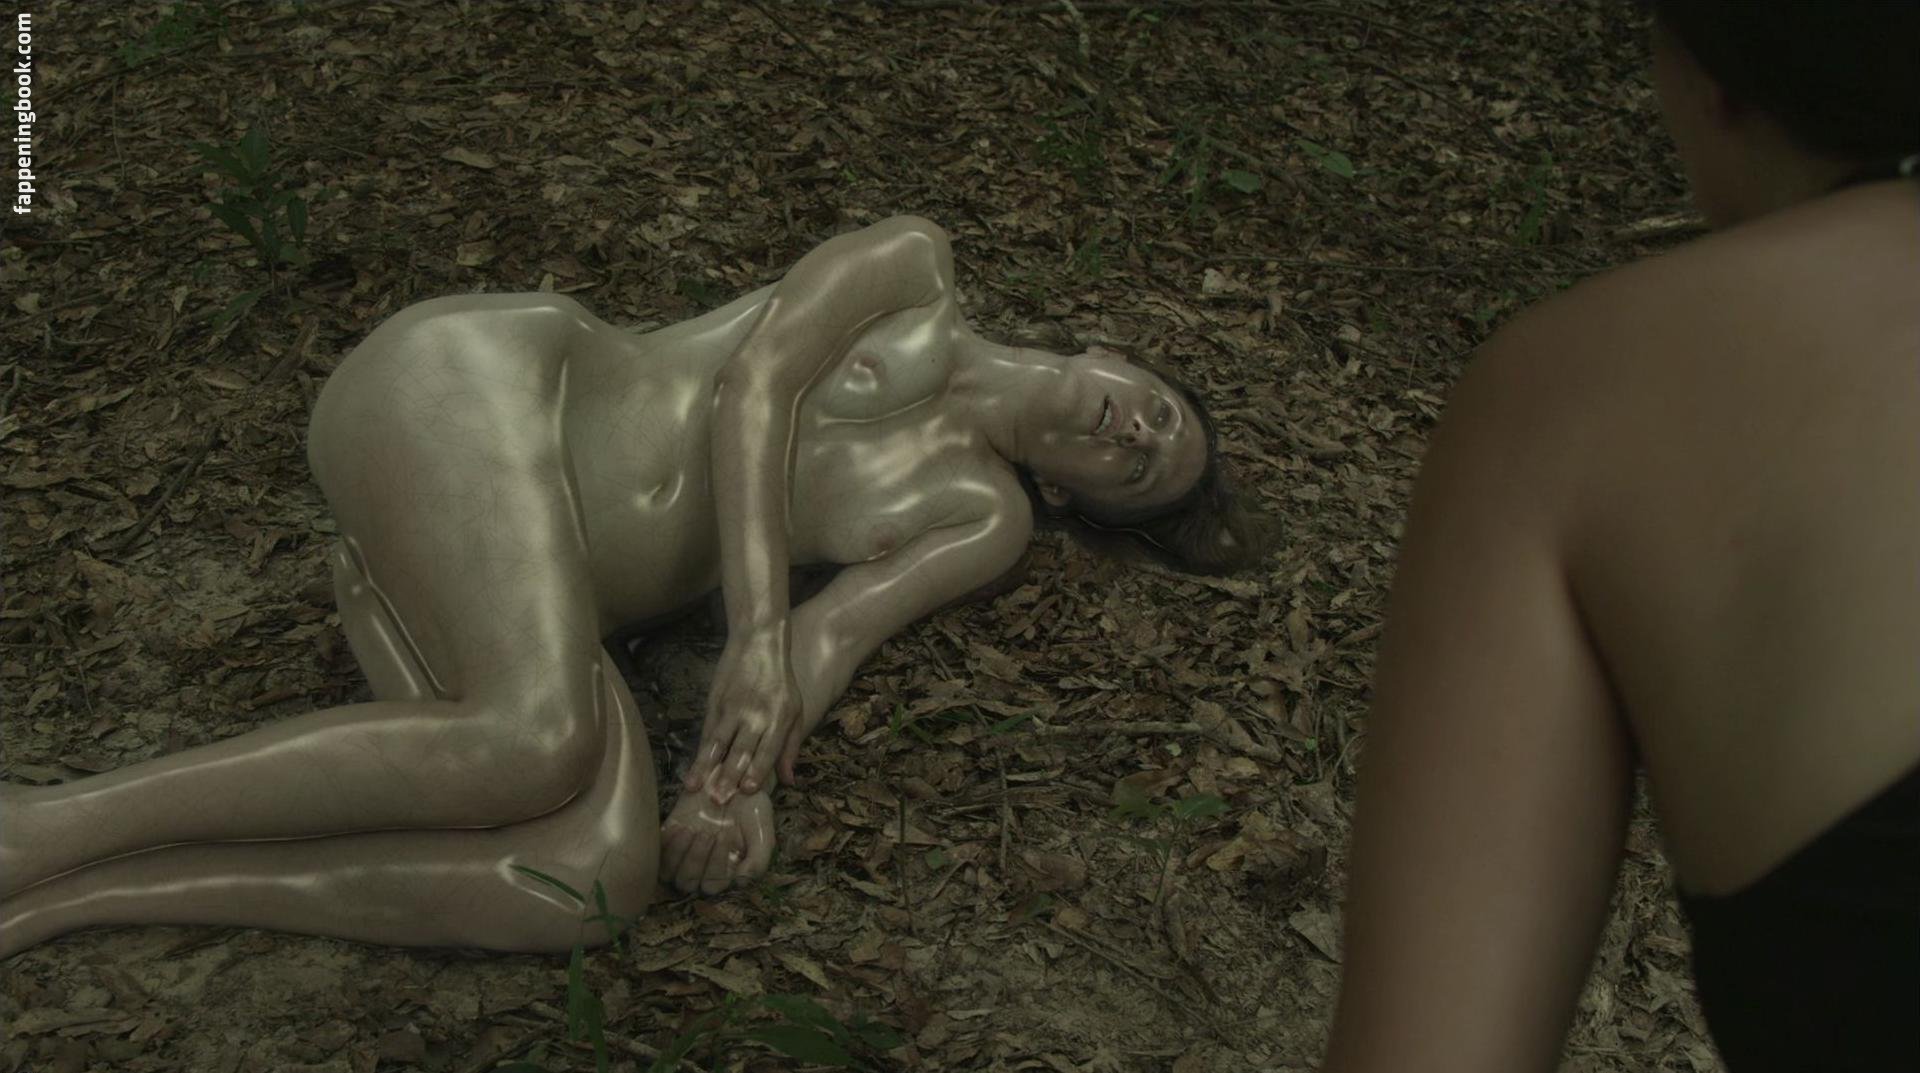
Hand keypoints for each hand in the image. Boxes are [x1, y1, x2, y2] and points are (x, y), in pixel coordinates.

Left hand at [659, 788, 774, 894]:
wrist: (733, 780)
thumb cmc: (752, 809)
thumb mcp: (763, 832)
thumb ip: (758, 861)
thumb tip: (741, 882)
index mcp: (724, 872)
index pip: (711, 885)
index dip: (715, 866)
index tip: (724, 836)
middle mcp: (701, 866)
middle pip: (687, 882)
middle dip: (696, 859)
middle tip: (707, 833)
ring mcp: (683, 852)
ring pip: (669, 872)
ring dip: (678, 853)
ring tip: (691, 830)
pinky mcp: (669, 837)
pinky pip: (658, 852)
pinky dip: (666, 843)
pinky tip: (681, 825)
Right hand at [685, 626, 801, 802]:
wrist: (759, 642)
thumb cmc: (781, 682)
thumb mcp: (796, 711)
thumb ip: (791, 747)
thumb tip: (789, 781)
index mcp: (779, 718)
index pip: (767, 749)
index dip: (756, 770)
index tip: (746, 791)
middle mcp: (755, 714)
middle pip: (740, 749)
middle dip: (728, 776)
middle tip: (718, 800)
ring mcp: (733, 708)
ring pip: (718, 742)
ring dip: (705, 767)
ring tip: (694, 787)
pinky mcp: (715, 702)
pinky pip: (707, 731)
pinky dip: (700, 751)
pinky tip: (693, 767)